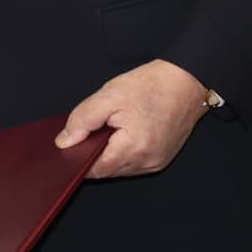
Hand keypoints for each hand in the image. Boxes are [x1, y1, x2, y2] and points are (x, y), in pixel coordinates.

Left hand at [55, 60, 208, 179]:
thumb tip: (64, 142)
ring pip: (120, 167)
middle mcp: (146, 162)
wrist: (187, 81)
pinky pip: (134, 162)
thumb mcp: (108, 96)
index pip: (95, 169)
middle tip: (91, 129)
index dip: (78, 159)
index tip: (70, 147)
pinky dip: (124, 151)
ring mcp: (156, 162)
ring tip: (111, 128)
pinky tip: (124, 133)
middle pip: (107, 170)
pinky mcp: (162, 158)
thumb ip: (82, 120)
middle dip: (94, 154)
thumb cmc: (151, 85)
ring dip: (110, 153)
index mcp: (132, 148)